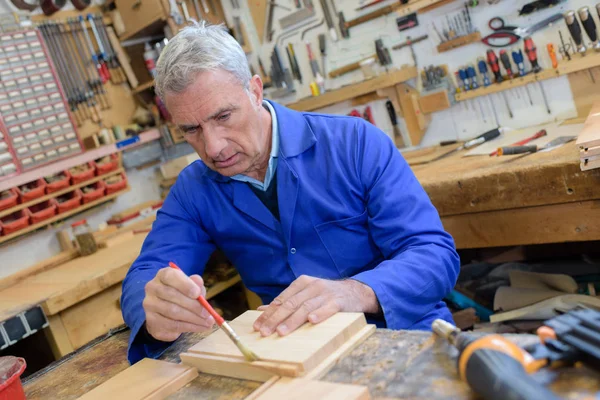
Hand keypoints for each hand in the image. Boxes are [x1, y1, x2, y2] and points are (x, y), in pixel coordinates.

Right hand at [143, 267, 214, 341]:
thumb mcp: (192, 287)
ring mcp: (149, 305)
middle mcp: (153, 288)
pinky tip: (199, 327)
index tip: (197, 293)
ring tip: (208, 322)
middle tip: (207, 313)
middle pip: (172, 295)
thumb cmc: (183, 295)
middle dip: (193, 305)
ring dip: (193, 318)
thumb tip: (198, 282)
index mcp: (163, 275)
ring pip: (172, 312)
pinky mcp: (151, 321)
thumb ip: (196, 284)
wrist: (167, 314)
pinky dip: (189, 327)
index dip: (184, 284)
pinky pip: (171, 325)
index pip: (170, 276)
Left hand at [252, 275, 378, 336]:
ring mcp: (325, 293)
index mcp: (301, 283)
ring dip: (293, 320)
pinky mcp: (338, 301)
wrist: (353, 291)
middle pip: (290, 304)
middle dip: (275, 319)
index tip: (257, 326)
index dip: (269, 314)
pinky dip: (320, 314)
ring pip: (306, 307)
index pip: (281, 300)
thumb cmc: (325, 295)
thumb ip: (285, 301)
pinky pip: (328, 308)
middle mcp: (312, 286)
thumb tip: (261, 310)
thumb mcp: (305, 294)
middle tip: (264, 332)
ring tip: (281, 332)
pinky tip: (312, 321)